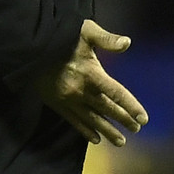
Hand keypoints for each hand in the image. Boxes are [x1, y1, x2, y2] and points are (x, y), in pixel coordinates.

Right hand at [33, 19, 148, 146]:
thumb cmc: (60, 36)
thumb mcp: (85, 31)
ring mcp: (68, 100)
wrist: (29, 47)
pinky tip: (95, 139)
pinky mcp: (57, 104)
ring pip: (92, 119)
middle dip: (123, 119)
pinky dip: (85, 131)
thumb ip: (106, 39)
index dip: (131, 106)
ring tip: (121, 142)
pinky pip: (74, 121)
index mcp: (91, 73)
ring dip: (107, 131)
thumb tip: (127, 43)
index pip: (116, 93)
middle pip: (106, 108)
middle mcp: (81, 91)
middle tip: (137, 129)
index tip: (144, 118)